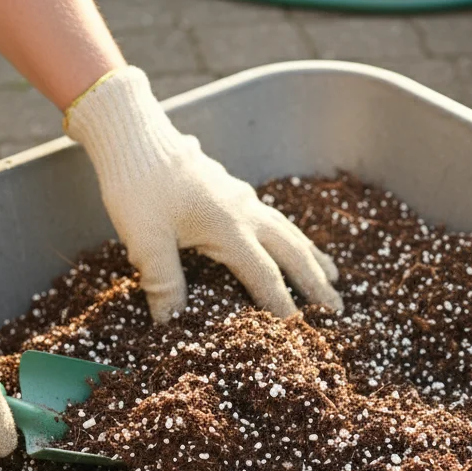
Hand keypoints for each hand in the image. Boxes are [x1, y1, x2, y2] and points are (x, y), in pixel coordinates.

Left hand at [63, 66, 342, 322]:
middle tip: (337, 309)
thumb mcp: (145, 241)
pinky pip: (275, 218)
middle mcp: (245, 212)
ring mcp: (242, 198)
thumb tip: (172, 326)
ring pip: (289, 231)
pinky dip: (293, 236)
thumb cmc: (138, 186)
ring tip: (334, 276)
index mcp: (229, 228)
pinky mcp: (232, 189)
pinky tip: (292, 241)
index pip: (265, 275)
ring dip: (312, 256)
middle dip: (316, 282)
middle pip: (292, 251)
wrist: (134, 137)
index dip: (282, 305)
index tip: (298, 333)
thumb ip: (164, 283)